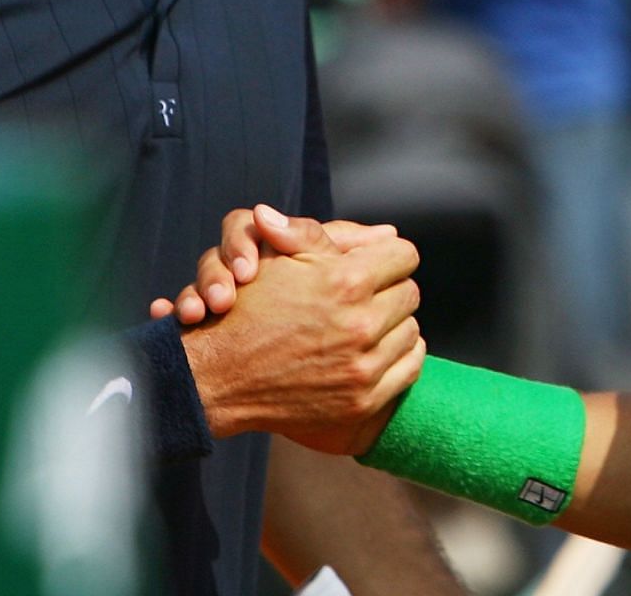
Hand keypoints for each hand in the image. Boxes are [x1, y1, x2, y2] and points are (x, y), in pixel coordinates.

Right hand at [174, 205, 426, 454]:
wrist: (219, 377)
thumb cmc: (248, 310)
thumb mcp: (280, 259)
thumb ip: (330, 236)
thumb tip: (387, 231)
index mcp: (346, 282)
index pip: (404, 255)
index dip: (387, 255)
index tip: (375, 263)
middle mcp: (360, 325)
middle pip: (409, 293)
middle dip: (389, 289)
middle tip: (368, 294)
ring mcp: (364, 367)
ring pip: (411, 329)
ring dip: (392, 324)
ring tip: (366, 323)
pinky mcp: (364, 400)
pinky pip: (410, 367)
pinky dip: (398, 356)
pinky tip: (377, 350)